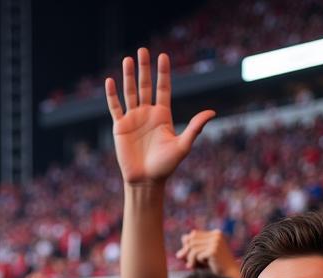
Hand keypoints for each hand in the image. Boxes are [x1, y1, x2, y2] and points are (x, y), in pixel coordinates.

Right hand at [107, 49, 214, 185]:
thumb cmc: (165, 166)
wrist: (145, 181)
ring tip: (128, 59)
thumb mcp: (182, 146)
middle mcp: (147, 113)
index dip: (163, 73)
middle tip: (143, 50)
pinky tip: (111, 81)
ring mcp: (133, 119)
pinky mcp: (120, 127)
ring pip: (130, 92)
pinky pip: (115, 108)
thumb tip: (212, 112)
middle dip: (144, 68)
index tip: (163, 56)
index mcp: (162, 115)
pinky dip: (112, 95)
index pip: (163, 88)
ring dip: (129, 76)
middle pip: (145, 85)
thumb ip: (195, 128)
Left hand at [176, 228, 240, 277]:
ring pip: (193, 247)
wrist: (229, 275)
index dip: (187, 245)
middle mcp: (216, 235)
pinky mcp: (214, 250)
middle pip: (192, 239)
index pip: (194, 234)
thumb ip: (192, 250)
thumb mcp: (202, 256)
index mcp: (215, 234)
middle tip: (188, 263)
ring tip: (192, 266)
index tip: (186, 257)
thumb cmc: (215, 267)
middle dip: (187, 252)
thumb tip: (180, 247)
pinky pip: (197, 255)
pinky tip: (202, 266)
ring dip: (190, 258)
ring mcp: (216, 242)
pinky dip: (196, 262)